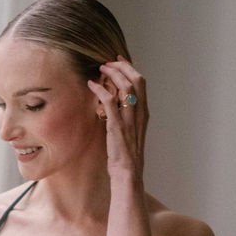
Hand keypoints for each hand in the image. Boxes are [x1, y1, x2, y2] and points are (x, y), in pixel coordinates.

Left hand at [87, 55, 148, 181]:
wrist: (128, 174)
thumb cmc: (126, 157)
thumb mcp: (129, 133)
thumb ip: (125, 117)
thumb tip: (112, 104)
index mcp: (144, 114)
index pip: (142, 83)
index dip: (130, 68)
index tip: (119, 60)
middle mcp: (140, 114)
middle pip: (137, 80)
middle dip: (122, 66)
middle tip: (108, 62)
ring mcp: (130, 120)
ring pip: (126, 87)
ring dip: (112, 74)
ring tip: (100, 70)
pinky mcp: (117, 127)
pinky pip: (110, 101)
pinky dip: (101, 90)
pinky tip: (92, 85)